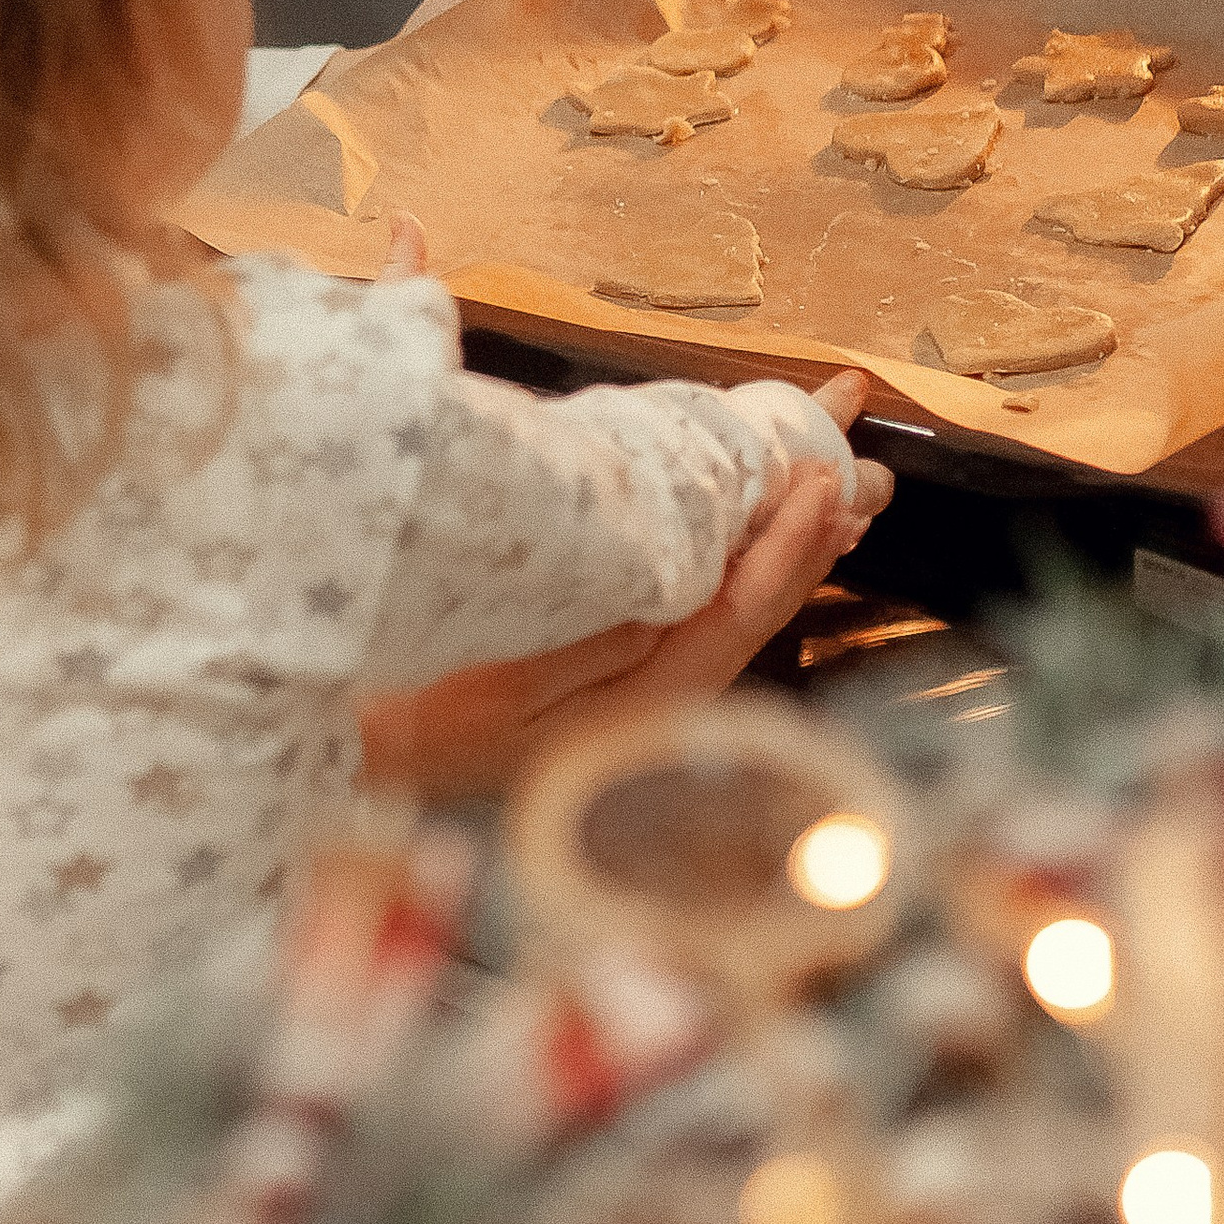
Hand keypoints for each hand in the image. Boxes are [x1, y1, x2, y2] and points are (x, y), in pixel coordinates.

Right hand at [357, 375, 892, 800]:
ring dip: (778, 542)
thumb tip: (672, 582)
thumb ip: (594, 637)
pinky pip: (694, 609)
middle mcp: (656, 701)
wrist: (364, 763)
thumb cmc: (413, 722)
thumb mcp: (498, 683)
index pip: (738, 612)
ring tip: (827, 485)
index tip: (824, 481)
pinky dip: (729, 560)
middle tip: (859, 460)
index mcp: (639, 702)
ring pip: (729, 606)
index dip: (786, 543)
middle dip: (808, 531)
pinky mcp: (611, 675)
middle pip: (753, 606)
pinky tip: (743, 534)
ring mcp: (636, 690)